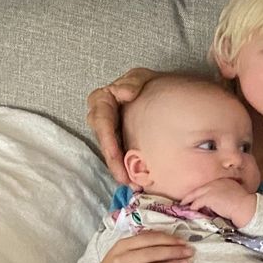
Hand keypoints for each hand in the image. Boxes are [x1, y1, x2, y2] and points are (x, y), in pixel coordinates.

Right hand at [86, 68, 158, 183]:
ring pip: (109, 151)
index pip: (101, 121)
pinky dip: (124, 167)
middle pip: (103, 141)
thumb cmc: (147, 84)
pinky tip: (133, 180)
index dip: (108, 140)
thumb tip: (122, 93)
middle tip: (124, 178)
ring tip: (130, 184)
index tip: (116, 156)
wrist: (161, 91)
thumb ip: (132, 82)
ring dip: (118, 168)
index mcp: (103, 100)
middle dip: (113, 161)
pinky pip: (118, 154)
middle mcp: (102, 116)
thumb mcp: (140, 77)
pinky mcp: (119, 139)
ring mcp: (110, 129)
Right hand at [90, 232, 193, 262]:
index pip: (148, 239)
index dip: (168, 240)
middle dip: (174, 252)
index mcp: (122, 245)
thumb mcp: (122, 252)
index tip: (184, 242)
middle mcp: (121, 259)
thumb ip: (141, 244)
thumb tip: (167, 237)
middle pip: (152, 253)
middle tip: (190, 252)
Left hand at [181, 179, 256, 227]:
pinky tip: (191, 210)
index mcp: (223, 180)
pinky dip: (193, 206)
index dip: (201, 191)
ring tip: (184, 205)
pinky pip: (197, 202)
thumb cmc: (244, 204)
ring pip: (195, 195)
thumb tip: (220, 201)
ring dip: (189, 201)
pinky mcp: (208, 197)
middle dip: (190, 194)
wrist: (246, 207)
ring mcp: (211, 189)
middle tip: (184, 200)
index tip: (197, 195)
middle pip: (199, 188)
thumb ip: (226, 194)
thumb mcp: (235, 194)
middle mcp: (215, 182)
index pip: (208, 185)